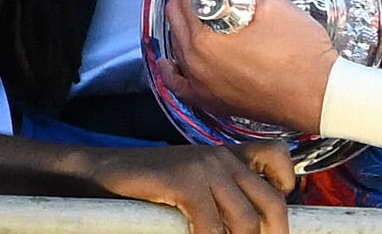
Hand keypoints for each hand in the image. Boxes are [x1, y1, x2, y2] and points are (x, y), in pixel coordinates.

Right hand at [79, 141, 293, 233]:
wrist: (96, 175)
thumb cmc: (143, 188)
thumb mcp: (191, 185)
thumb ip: (219, 197)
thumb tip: (244, 224)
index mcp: (227, 156)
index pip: (278, 158)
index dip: (286, 188)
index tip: (274, 222)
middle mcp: (223, 158)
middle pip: (272, 200)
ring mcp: (204, 167)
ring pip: (245, 218)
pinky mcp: (183, 180)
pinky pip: (210, 224)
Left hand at [155, 0, 340, 136]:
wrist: (318, 94)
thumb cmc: (301, 51)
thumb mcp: (270, 4)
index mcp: (206, 37)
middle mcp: (195, 63)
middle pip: (178, 15)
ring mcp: (200, 85)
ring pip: (178, 43)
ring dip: (188, 21)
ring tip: (205, 7)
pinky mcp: (210, 101)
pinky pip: (179, 84)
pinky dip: (174, 68)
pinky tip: (172, 60)